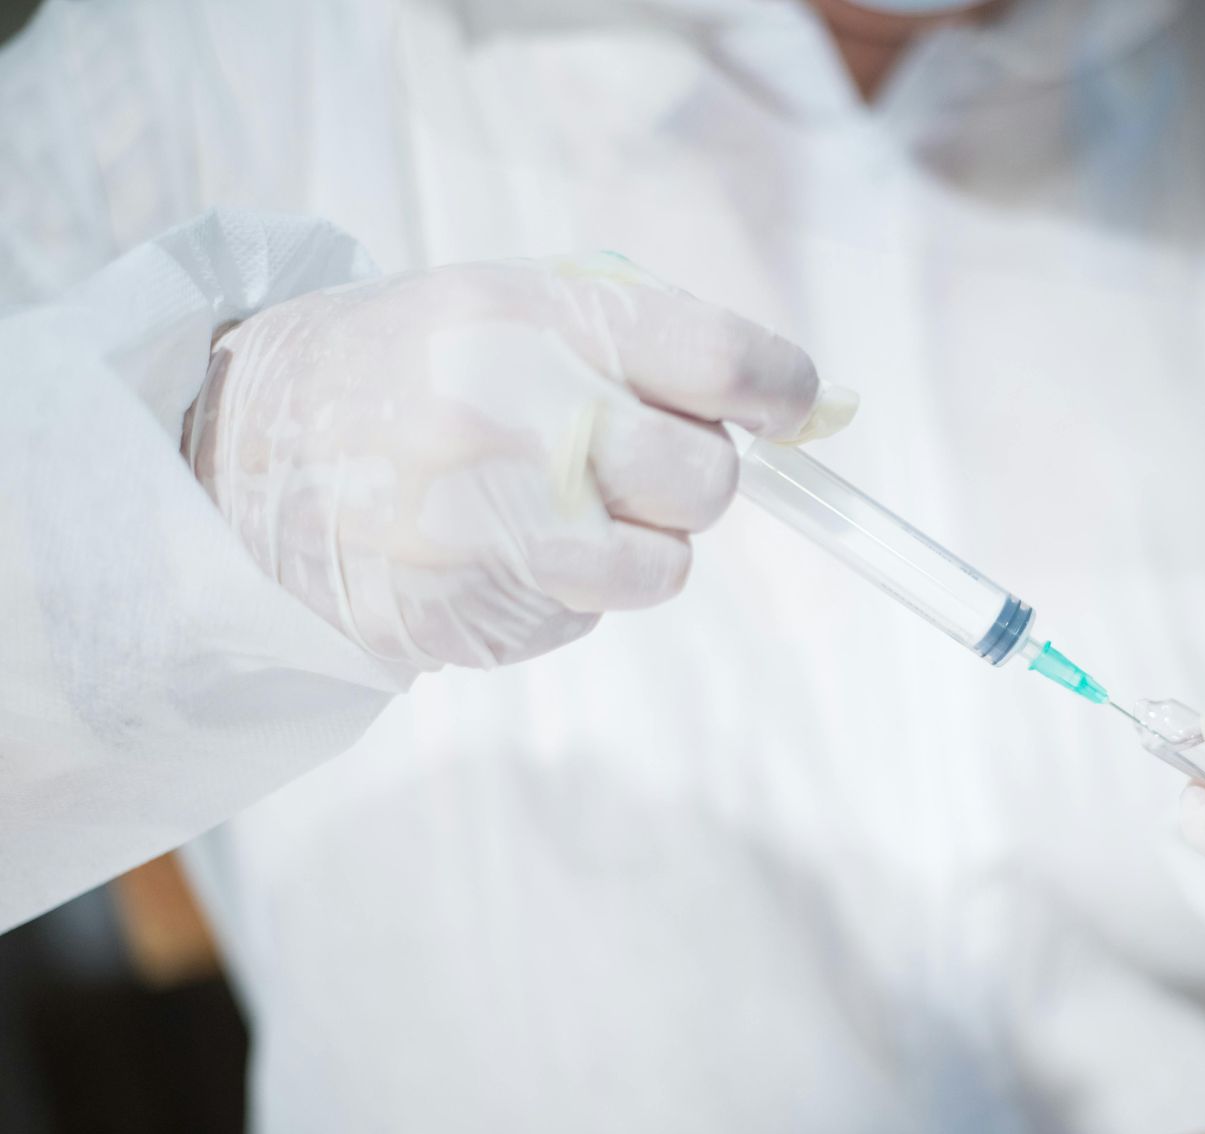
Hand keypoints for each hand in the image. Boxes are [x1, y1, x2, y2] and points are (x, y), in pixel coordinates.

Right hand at [186, 253, 854, 670]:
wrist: (247, 450)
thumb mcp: (514, 305)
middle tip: (639, 459)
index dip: (781, 388)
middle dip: (695, 477)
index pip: (718, 359)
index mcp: (529, 316)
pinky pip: (591, 616)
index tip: (792, 405)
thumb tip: (815, 404)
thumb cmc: (414, 369)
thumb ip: (652, 342)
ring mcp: (483, 527)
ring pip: (665, 568)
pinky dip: (576, 591)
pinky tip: (502, 548)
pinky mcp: (467, 613)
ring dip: (642, 547)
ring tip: (564, 506)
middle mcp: (509, 417)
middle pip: (706, 480)